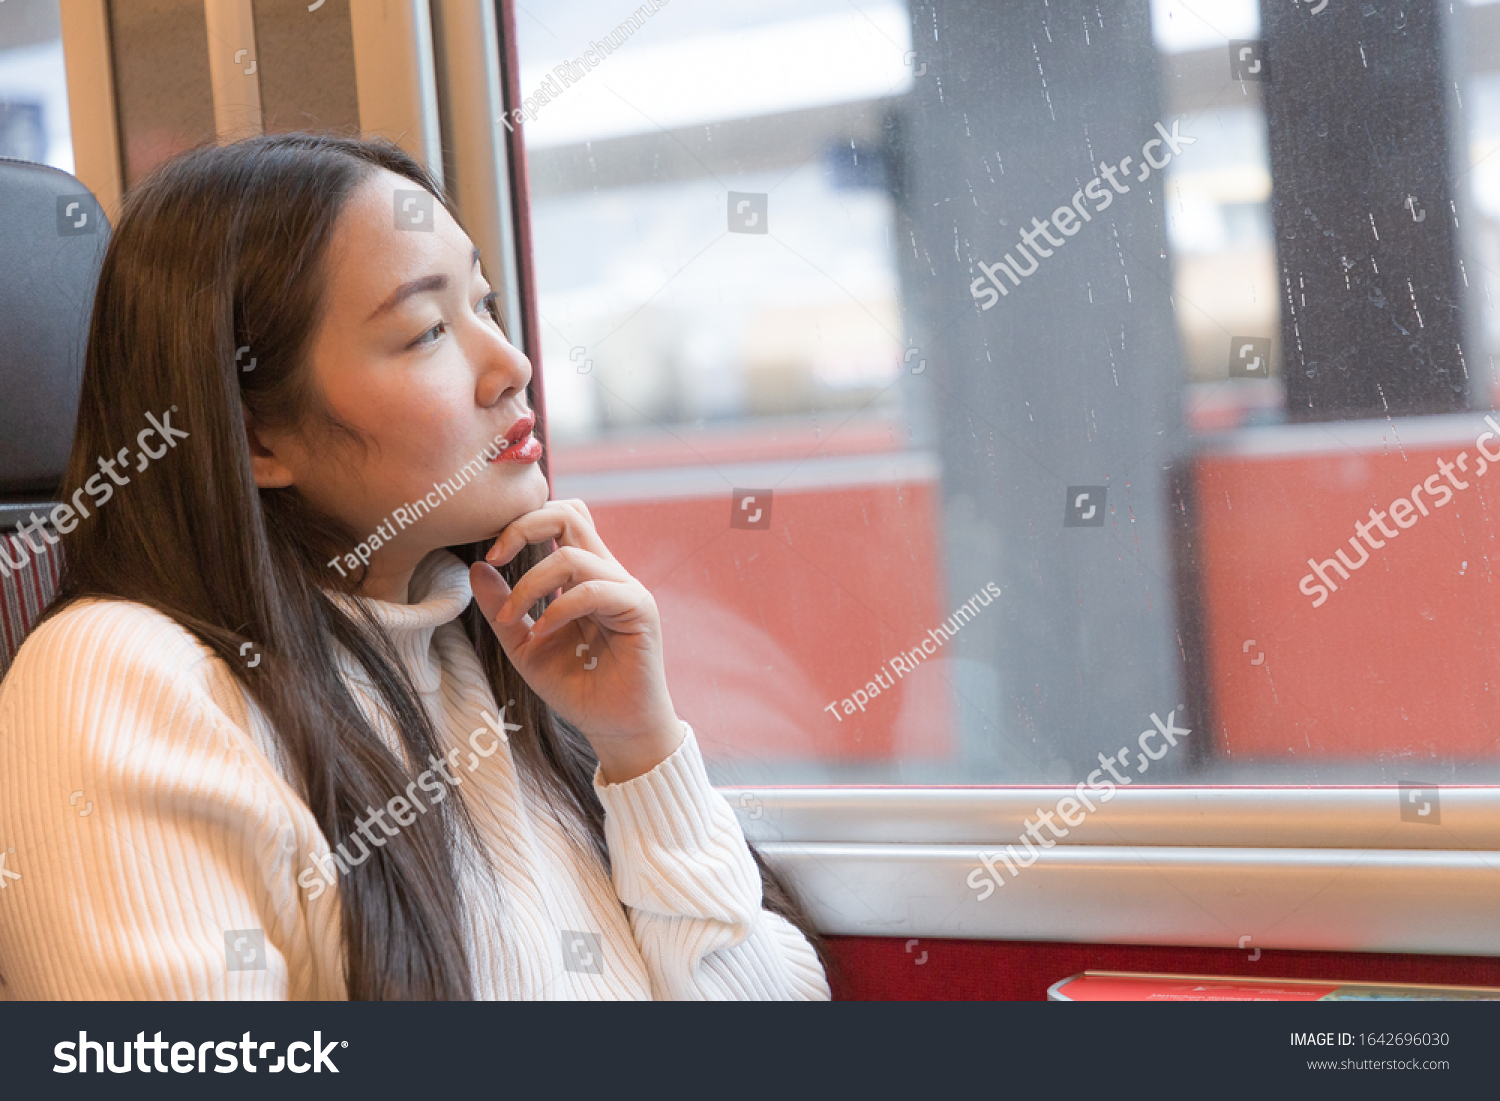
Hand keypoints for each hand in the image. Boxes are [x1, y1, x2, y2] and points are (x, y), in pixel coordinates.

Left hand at [469, 499, 682, 783]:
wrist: (615, 728)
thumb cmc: (576, 687)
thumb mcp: (525, 647)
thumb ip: (503, 609)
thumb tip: (477, 567)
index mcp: (582, 575)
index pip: (559, 519)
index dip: (522, 523)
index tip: (491, 556)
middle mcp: (606, 573)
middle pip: (570, 514)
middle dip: (525, 525)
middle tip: (495, 556)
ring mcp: (625, 588)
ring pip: (573, 555)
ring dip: (531, 584)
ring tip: (512, 619)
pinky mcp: (639, 609)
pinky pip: (593, 590)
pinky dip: (559, 607)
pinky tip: (542, 631)